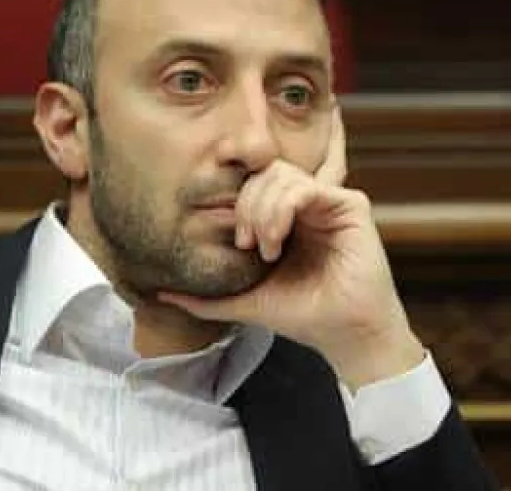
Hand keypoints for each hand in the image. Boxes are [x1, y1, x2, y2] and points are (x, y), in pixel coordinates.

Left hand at [160, 105, 423, 390]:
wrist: (345, 336)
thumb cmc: (303, 316)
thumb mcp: (247, 301)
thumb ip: (207, 298)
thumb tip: (160, 293)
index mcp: (287, 218)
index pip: (254, 185)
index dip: (238, 204)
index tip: (238, 243)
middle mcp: (308, 205)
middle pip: (264, 174)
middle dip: (246, 206)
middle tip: (246, 244)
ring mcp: (329, 202)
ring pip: (281, 175)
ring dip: (262, 210)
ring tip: (264, 249)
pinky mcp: (350, 205)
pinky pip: (305, 187)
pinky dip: (282, 209)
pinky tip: (276, 242)